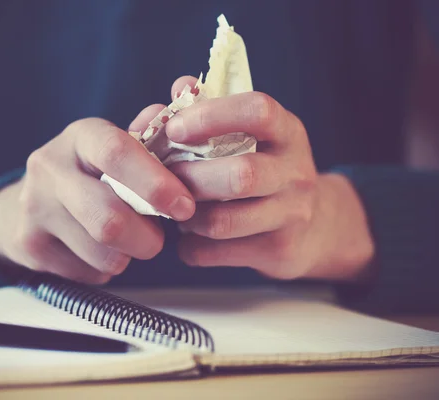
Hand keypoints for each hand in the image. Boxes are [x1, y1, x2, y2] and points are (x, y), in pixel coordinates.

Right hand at [0, 115, 194, 283]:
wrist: (27, 205)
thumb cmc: (91, 174)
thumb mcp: (118, 147)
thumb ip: (154, 130)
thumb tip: (188, 90)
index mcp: (80, 137)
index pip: (116, 153)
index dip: (155, 183)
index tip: (184, 205)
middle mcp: (49, 167)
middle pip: (108, 219)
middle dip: (146, 238)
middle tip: (157, 240)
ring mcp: (33, 207)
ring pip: (102, 252)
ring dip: (127, 255)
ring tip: (126, 243)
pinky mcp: (28, 245)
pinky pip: (87, 272)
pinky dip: (105, 269)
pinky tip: (98, 252)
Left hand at [165, 76, 374, 281]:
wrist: (314, 227)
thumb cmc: (265, 169)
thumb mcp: (252, 135)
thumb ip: (213, 109)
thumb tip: (181, 87)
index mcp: (288, 133)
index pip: (259, 111)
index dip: (212, 116)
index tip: (174, 129)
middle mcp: (296, 172)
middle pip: (241, 176)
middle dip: (191, 178)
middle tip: (165, 179)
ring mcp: (292, 215)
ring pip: (223, 222)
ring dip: (187, 216)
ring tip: (175, 209)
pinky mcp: (278, 251)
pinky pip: (215, 252)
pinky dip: (189, 246)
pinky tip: (188, 237)